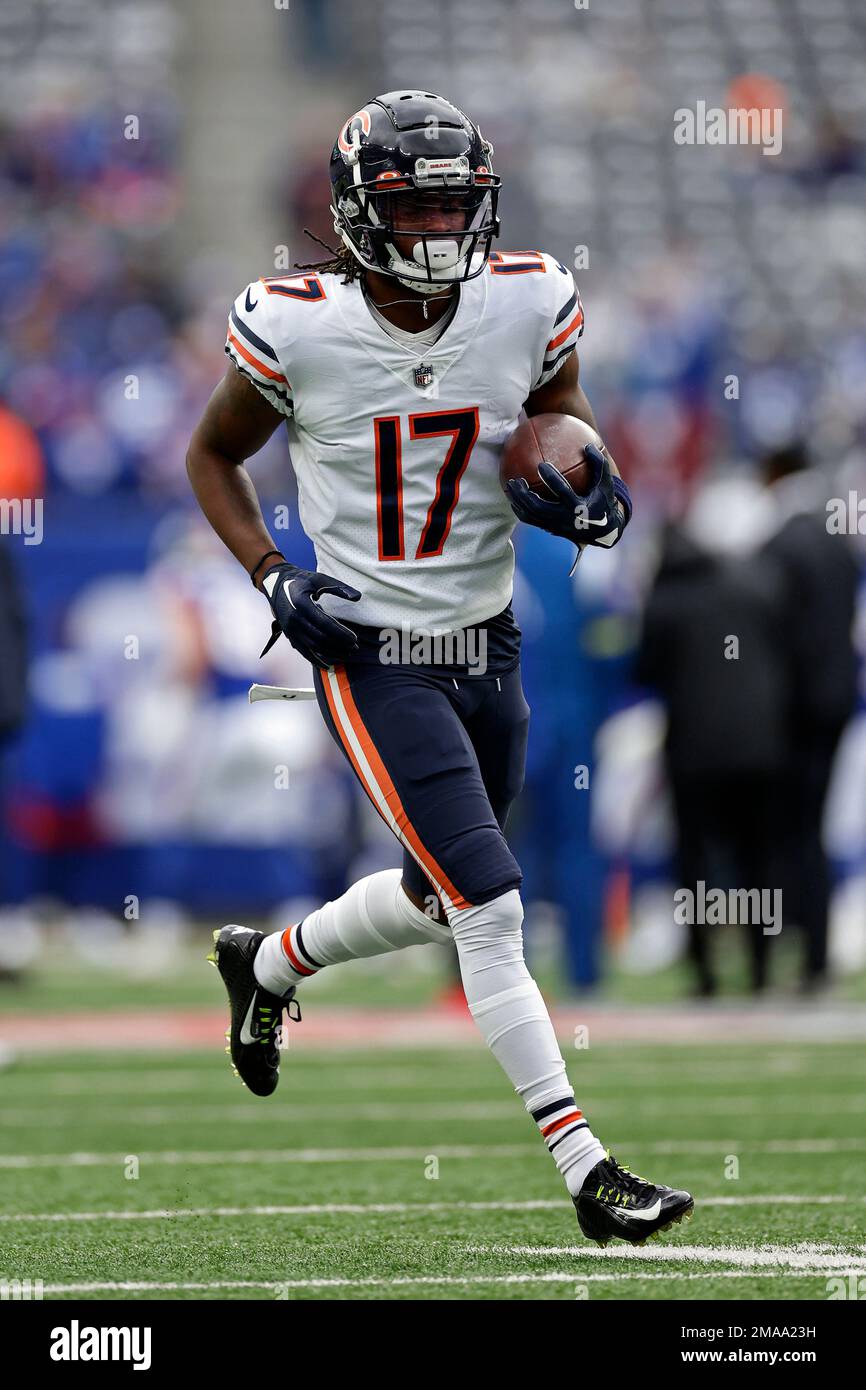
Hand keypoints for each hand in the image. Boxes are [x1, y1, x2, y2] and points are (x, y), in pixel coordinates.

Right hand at [259, 561, 360, 667]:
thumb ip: (338, 587)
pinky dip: (316, 660)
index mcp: (301, 604)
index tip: (354, 638)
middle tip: (355, 647)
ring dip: (331, 653)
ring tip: (347, 654)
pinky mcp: (290, 636)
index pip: (325, 623)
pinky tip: (328, 665)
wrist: (275, 585)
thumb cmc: (300, 581)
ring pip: (314, 647)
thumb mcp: (318, 579)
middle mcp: (294, 619)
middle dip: (339, 644)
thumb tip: (357, 597)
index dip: (340, 633)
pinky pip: (304, 651)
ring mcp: (291, 629)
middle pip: (321, 637)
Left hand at [505, 444, 631, 548]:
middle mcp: (564, 519)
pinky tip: (513, 496)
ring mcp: (555, 526)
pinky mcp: (549, 529)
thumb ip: (598, 464)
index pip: (563, 492)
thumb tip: (588, 444)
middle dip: (525, 495)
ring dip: (518, 501)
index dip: (552, 479)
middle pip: (539, 507)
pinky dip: (519, 508)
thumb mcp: (605, 483)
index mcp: (579, 507)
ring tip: (510, 485)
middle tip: (515, 479)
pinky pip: (530, 519)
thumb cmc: (603, 501)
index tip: (541, 464)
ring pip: (531, 515)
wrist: (602, 531)